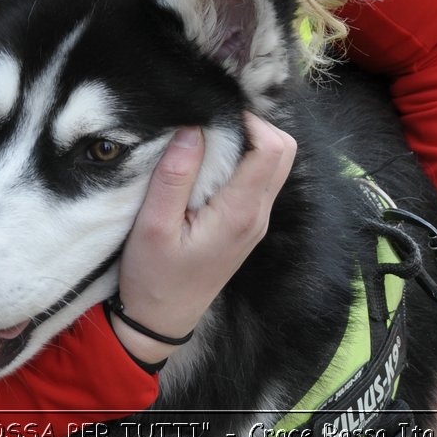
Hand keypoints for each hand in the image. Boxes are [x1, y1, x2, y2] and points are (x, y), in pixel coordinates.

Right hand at [110, 114, 296, 366]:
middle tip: (211, 120)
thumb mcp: (152, 226)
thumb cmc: (153, 278)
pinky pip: (257, 180)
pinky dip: (242, 161)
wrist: (160, 322)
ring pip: (273, 165)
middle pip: (283, 152)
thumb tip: (193, 128)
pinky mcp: (245, 225)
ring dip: (248, 143)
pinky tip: (207, 161)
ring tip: (206, 137)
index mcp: (241, 212)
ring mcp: (255, 221)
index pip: (272, 149)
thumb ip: (175, 176)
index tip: (212, 113)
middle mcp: (258, 215)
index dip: (249, 121)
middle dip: (254, 126)